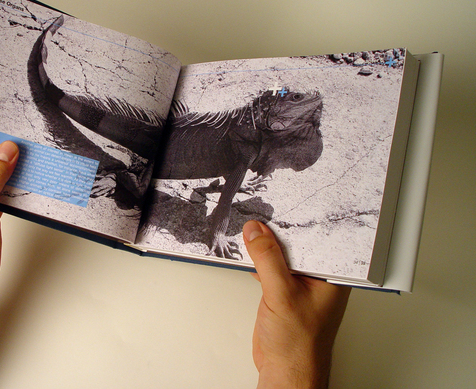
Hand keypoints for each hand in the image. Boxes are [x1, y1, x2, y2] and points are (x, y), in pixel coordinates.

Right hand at [243, 220, 350, 388]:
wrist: (286, 371)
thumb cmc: (300, 345)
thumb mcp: (282, 294)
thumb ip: (268, 260)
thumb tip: (257, 233)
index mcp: (330, 276)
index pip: (315, 239)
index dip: (298, 222)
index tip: (278, 208)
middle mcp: (317, 278)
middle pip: (297, 244)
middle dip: (279, 231)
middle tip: (261, 215)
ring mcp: (299, 285)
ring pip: (281, 256)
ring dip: (266, 246)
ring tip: (252, 229)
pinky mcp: (283, 292)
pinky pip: (271, 268)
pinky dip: (259, 261)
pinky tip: (249, 253)